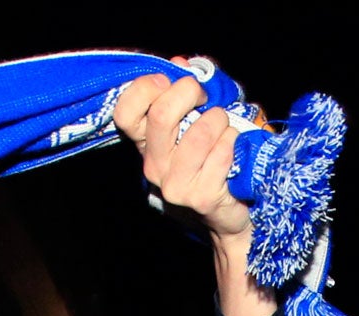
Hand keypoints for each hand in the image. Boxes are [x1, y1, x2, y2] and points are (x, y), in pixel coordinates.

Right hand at [113, 70, 252, 243]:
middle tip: (205, 99)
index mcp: (146, 144)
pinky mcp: (200, 197)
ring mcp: (175, 184)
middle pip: (161, 116)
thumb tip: (180, 62)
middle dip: (190, 93)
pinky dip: (234, 141)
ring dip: (220, 121)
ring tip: (224, 128)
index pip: (124, 112)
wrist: (229, 211)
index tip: (171, 83)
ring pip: (200, 132)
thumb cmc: (213, 156)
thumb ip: (186, 91)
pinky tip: (233, 148)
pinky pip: (222, 151)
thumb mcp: (195, 119)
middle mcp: (154, 165)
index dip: (148, 88)